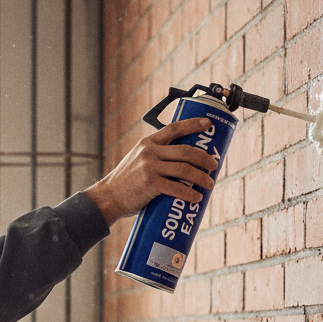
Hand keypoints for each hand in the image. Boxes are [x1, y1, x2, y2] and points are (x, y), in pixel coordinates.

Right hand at [84, 117, 219, 226]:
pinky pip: (176, 187)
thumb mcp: (138, 160)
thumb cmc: (126, 182)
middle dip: (204, 158)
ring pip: (184, 169)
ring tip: (210, 184)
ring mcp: (150, 167)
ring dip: (201, 177)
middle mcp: (150, 151)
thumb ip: (155, 157)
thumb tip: (181, 163)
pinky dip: (189, 193)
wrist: (108, 197)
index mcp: (148, 142)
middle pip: (186, 151)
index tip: (209, 124)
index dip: (193, 124)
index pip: (174, 128)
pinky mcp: (150, 183)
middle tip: (214, 165)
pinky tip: (196, 197)